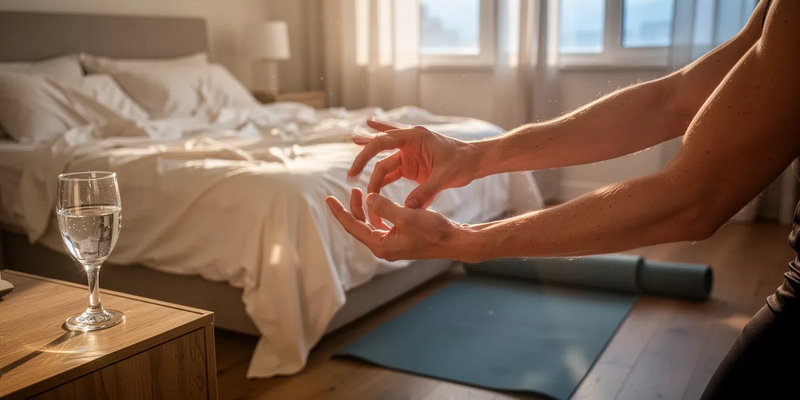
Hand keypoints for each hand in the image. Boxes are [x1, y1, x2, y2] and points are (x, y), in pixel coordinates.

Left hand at [325, 187, 468, 261]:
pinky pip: (382, 225)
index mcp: (381, 245)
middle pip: (359, 226)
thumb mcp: (406, 215)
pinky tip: (381, 201)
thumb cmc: (433, 230)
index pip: (353, 227)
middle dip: (352, 208)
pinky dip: (378, 212)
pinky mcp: (401, 240)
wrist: (454, 240)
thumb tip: (368, 198)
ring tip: (363, 192)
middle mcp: (384, 247)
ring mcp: (392, 245)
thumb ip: (384, 206)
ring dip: (365, 209)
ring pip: (370, 225)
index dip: (340, 212)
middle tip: (351, 189)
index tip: (328, 198)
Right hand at [348, 118, 480, 221]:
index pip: (382, 142)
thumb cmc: (463, 164)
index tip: (354, 172)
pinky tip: (365, 149)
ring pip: (383, 159)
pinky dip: (378, 166)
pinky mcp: (412, 164)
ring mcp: (409, 153)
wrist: (475, 161)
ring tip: (350, 148)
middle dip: (363, 160)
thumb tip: (408, 208)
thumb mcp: (445, 178)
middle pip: (379, 150)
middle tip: (350, 175)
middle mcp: (408, 142)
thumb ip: (427, 192)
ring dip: (368, 159)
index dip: (365, 156)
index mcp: (414, 138)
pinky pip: (391, 167)